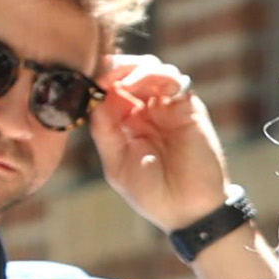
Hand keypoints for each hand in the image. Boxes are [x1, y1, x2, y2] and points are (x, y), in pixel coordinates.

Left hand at [90, 55, 233, 234]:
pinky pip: (172, 78)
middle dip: (114, 68)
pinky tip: (142, 84)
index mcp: (124, 123)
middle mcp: (144, 110)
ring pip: (149, 68)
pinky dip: (156, 74)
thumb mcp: (116, 165)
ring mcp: (166, 106)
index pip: (107, 89)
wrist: (190, 211)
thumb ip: (105, 130)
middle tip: (106, 74)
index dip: (97, 80)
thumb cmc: (152, 194)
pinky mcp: (187, 106)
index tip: (88, 80)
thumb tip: (94, 94)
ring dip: (134, 68)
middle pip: (126, 71)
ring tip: (125, 82)